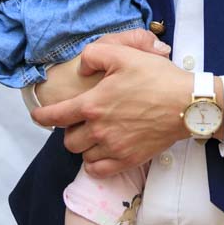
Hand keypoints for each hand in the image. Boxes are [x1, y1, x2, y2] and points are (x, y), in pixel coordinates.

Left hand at [32, 41, 192, 177]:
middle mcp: (98, 129)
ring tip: (92, 135)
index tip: (38, 116)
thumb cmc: (156, 77)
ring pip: (82, 155)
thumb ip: (96, 54)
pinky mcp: (127, 160)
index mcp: (93, 104)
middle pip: (68, 139)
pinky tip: (101, 152)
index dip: (42, 116)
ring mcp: (113, 148)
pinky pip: (98, 170)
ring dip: (83, 146)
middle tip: (79, 120)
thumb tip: (82, 67)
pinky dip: (95, 163)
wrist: (186, 103)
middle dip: (69, 130)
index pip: (56, 116)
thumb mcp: (124, 54)